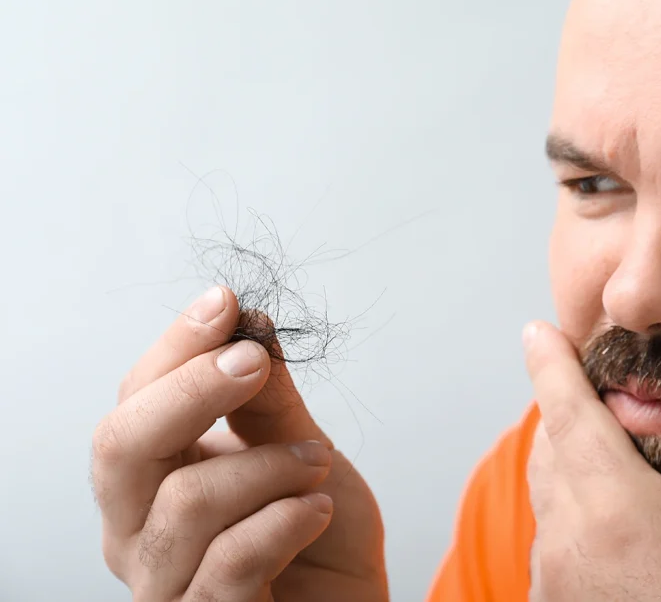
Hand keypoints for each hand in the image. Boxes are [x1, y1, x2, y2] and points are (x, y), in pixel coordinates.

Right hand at [92, 286, 387, 601]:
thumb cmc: (321, 535)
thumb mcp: (302, 451)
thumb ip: (269, 400)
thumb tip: (249, 324)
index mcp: (152, 478)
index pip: (136, 400)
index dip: (177, 348)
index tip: (225, 304)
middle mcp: (137, 529)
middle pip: (120, 445)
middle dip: (192, 389)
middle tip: (253, 363)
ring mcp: (163, 583)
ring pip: (187, 500)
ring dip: (270, 467)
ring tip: (319, 464)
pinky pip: (230, 564)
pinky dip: (283, 523)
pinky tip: (317, 511)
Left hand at [523, 320, 660, 601]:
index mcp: (616, 508)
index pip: (567, 413)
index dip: (549, 365)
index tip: (535, 329)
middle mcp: (571, 536)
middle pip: (549, 446)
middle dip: (561, 408)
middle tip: (579, 381)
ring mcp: (554, 576)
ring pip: (546, 494)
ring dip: (562, 459)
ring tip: (589, 441)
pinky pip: (550, 538)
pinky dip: (566, 509)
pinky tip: (602, 523)